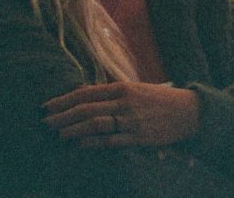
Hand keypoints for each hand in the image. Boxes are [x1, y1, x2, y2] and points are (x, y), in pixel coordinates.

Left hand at [42, 82, 198, 148]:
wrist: (188, 111)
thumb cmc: (159, 100)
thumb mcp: (135, 89)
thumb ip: (110, 92)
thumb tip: (82, 92)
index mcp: (122, 88)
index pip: (86, 93)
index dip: (64, 100)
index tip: (47, 107)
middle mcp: (125, 102)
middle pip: (87, 109)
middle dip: (63, 116)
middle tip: (45, 123)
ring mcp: (132, 120)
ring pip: (97, 124)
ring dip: (74, 129)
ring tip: (59, 135)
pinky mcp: (139, 137)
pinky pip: (112, 140)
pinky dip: (94, 142)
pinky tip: (80, 144)